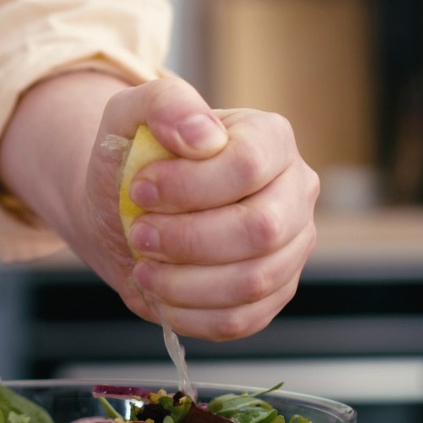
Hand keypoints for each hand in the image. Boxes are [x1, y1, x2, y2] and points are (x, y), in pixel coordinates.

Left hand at [80, 75, 319, 339]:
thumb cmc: (135, 162)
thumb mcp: (130, 116)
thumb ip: (163, 103)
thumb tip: (203, 135)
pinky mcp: (273, 292)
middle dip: (187, 240)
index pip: (249, 166)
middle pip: (261, 229)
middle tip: (139, 235)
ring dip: (183, 282)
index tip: (139, 191)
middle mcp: (295, 191)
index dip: (188, 187)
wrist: (127, 212)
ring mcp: (291, 246)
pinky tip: (159, 294)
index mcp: (270, 138)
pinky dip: (190, 314)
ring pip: (253, 281)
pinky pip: (242, 319)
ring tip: (143, 268)